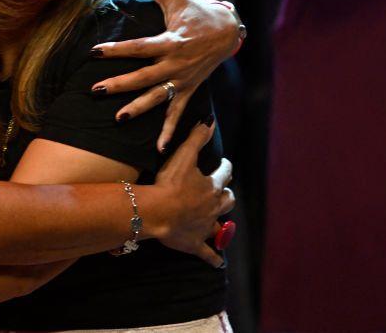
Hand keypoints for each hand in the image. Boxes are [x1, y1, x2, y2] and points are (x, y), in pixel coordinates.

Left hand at [89, 0, 240, 151]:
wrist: (228, 30)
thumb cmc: (196, 11)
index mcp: (171, 42)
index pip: (139, 47)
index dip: (116, 49)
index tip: (95, 52)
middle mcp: (176, 64)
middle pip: (143, 76)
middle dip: (120, 84)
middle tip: (96, 90)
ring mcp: (183, 80)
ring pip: (158, 97)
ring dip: (138, 108)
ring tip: (118, 118)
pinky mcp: (189, 89)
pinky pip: (178, 113)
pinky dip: (170, 132)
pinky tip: (160, 149)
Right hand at [153, 122, 234, 266]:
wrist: (158, 212)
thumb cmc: (169, 183)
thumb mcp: (183, 156)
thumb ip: (197, 138)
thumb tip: (210, 122)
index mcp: (211, 186)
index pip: (223, 174)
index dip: (225, 168)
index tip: (225, 164)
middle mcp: (213, 207)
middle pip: (227, 200)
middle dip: (226, 196)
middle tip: (224, 193)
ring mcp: (206, 227)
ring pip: (221, 226)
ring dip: (223, 225)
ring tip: (223, 225)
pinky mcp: (196, 244)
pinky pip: (209, 253)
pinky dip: (214, 258)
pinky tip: (219, 263)